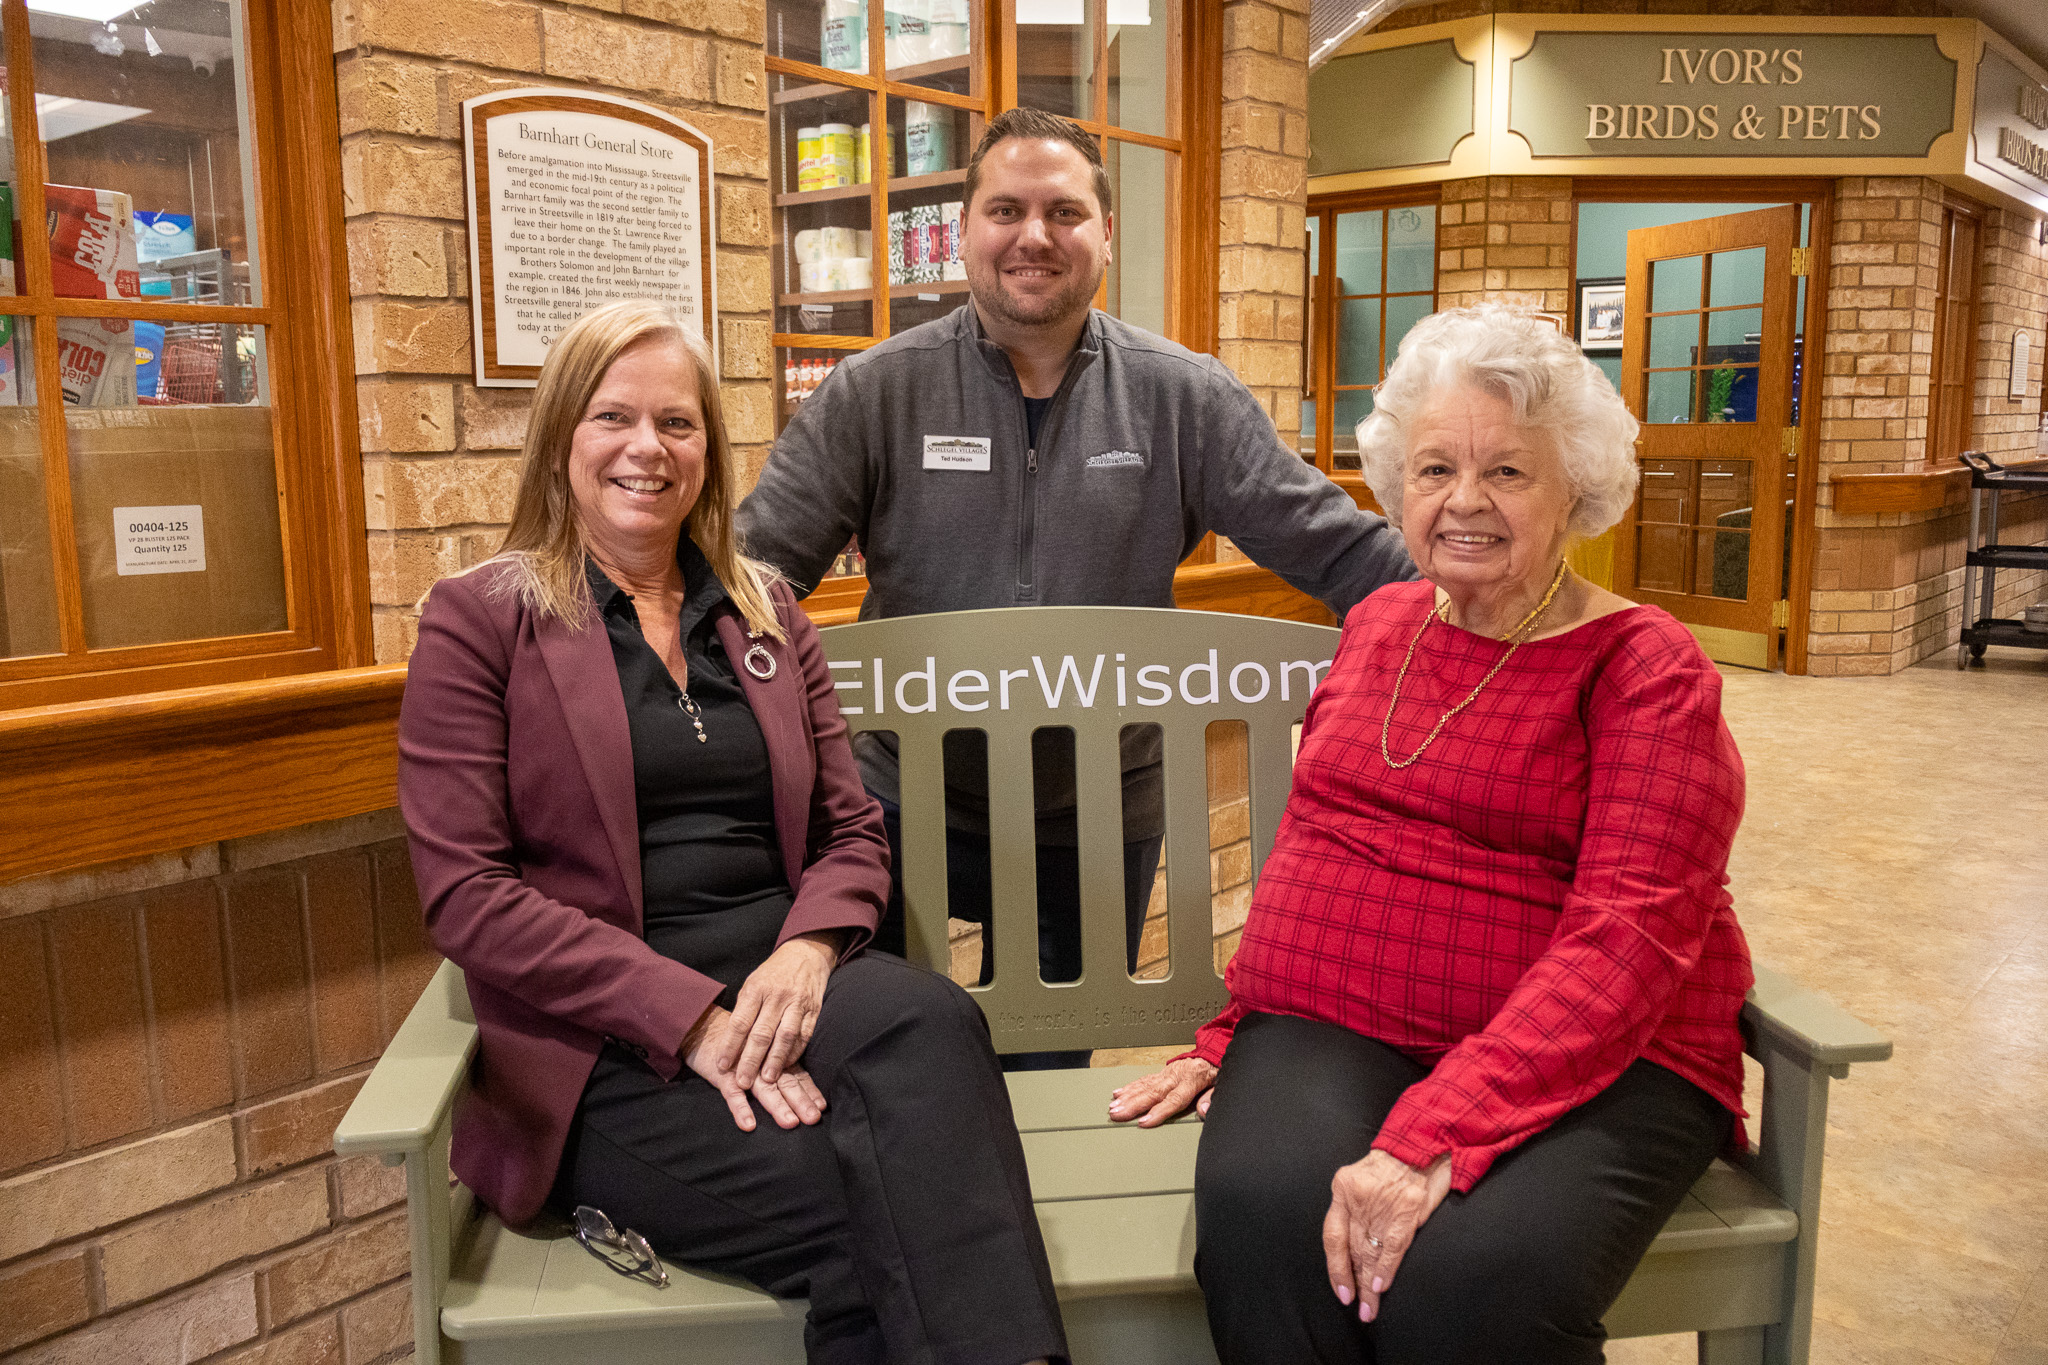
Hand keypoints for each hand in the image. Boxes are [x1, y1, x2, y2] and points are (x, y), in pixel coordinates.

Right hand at [682, 1005, 827, 1131]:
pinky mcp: (724, 1075)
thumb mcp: (761, 1051)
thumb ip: (780, 1063)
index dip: (810, 1091)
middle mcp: (763, 1064)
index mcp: (774, 1058)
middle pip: (786, 1082)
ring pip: (764, 1089)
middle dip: (801, 1101)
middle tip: (813, 1118)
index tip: (822, 1107)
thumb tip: (802, 1082)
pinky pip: (732, 1094)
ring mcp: (744, 1070)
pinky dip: (741, 1108)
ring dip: (777, 1106)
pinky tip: (749, 1124)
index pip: (797, 1076)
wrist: (703, 1029)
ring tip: (790, 1121)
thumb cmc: (737, 1043)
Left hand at [721, 931, 840, 1087]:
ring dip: (775, 1061)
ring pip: (785, 1037)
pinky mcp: (814, 1009)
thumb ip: (744, 1010)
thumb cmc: (773, 973)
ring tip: (766, 1080)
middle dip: (750, 1060)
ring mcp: (797, 1003)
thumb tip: (732, 1042)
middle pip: (761, 1033)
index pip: (740, 1022)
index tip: (722, 1065)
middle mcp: (777, 996)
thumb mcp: (753, 983)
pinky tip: (786, 1066)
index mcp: (756, 988)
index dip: (730, 1046)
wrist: (806, 954)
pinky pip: (804, 1035)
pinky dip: (795, 1053)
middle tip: (742, 1081)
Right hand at [1107, 1057, 1217, 1125]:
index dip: (1158, 1112)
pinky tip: (1118, 1093)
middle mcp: (1175, 1076)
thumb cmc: (1216, 1070)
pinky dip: (1130, 1087)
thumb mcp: (1221, 1085)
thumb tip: (1203, 1112)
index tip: (1143, 1122)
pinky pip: (1144, 1079)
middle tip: (1116, 1114)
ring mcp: (1166, 1073)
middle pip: (1152, 1093)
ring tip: (1113, 1106)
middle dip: (1132, 1105)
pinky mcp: (1162, 1072)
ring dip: (1127, 1097)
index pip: (1173, 1100)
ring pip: (1144, 1086)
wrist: (1213, 1051)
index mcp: (1191, 1081)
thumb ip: (1211, 1099)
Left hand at [1323, 1150, 1452, 1322]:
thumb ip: (1357, 1210)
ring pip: (1370, 1252)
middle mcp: (1357, 1196)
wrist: (1423, 1139)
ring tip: (1371, 1309)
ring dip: (1371, 1284)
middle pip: (1351, 1249)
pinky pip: (1392, 1245)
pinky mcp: (1406, 1209)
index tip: (1342, 1292)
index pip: (1332, 1235)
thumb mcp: (1364, 1178)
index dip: (1336, 1267)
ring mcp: (1381, 1202)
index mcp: (1343, 1187)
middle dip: (1355, 1282)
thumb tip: (1356, 1251)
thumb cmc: (1395, 1162)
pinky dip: (1387, 1267)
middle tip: (1359, 1310)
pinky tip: (1382, 1287)